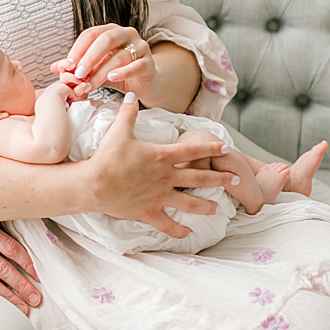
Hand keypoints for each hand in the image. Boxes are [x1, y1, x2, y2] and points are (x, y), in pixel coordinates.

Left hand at [53, 23, 155, 100]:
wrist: (142, 84)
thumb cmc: (116, 73)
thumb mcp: (94, 69)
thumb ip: (77, 67)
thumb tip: (55, 68)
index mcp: (110, 31)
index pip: (90, 34)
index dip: (77, 49)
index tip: (67, 65)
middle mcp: (126, 34)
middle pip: (105, 39)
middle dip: (89, 57)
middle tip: (78, 74)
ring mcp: (140, 47)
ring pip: (120, 56)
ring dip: (102, 71)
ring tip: (90, 84)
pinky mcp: (149, 62)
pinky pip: (136, 65)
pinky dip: (123, 72)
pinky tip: (112, 78)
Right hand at [78, 94, 237, 236]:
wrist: (92, 184)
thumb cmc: (106, 157)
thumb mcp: (118, 132)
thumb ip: (128, 114)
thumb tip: (132, 96)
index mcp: (162, 157)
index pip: (193, 150)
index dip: (212, 148)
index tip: (227, 148)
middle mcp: (166, 177)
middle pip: (200, 177)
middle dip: (220, 178)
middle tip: (236, 180)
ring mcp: (159, 196)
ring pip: (189, 202)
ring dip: (206, 206)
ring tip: (218, 208)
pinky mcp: (149, 211)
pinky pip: (167, 224)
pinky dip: (178, 230)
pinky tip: (188, 233)